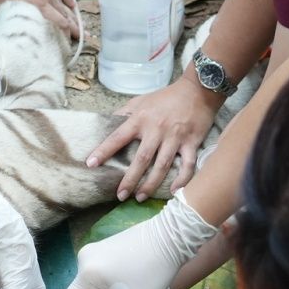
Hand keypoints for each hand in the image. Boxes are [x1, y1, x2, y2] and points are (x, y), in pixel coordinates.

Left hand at [0, 0, 76, 40]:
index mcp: (36, 5)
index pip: (57, 21)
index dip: (64, 32)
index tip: (68, 42)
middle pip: (63, 13)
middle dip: (71, 27)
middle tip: (77, 37)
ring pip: (63, 2)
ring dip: (70, 14)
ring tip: (77, 25)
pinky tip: (72, 4)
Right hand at [61, 190, 217, 288]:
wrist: (172, 237)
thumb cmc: (149, 273)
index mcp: (85, 272)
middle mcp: (84, 257)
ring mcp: (95, 248)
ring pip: (93, 281)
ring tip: (132, 285)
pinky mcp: (107, 243)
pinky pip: (102, 269)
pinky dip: (113, 277)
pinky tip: (134, 274)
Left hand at [86, 76, 222, 199]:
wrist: (197, 90)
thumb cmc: (166, 97)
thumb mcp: (141, 100)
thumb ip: (125, 112)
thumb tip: (108, 123)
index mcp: (140, 119)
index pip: (117, 137)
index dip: (103, 151)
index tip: (91, 164)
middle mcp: (156, 129)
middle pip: (141, 159)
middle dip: (130, 179)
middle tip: (121, 195)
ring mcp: (174, 137)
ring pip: (162, 165)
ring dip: (151, 184)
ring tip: (140, 197)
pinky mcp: (191, 142)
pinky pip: (187, 164)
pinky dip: (182, 179)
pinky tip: (173, 191)